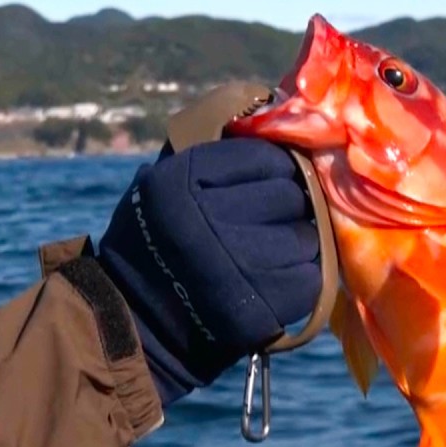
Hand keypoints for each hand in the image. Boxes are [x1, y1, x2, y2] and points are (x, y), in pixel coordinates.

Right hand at [96, 138, 321, 405]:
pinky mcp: (259, 306)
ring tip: (272, 253)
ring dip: (298, 245)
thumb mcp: (161, 184)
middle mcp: (210, 219)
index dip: (275, 169)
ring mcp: (238, 265)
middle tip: (273, 221)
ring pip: (306, 238)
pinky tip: (276, 280)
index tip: (271, 182)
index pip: (266, 157)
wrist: (137, 325)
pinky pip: (308, 280)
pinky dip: (299, 280)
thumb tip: (267, 121)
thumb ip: (208, 154)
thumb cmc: (154, 245)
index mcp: (183, 180)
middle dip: (289, 206)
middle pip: (291, 195)